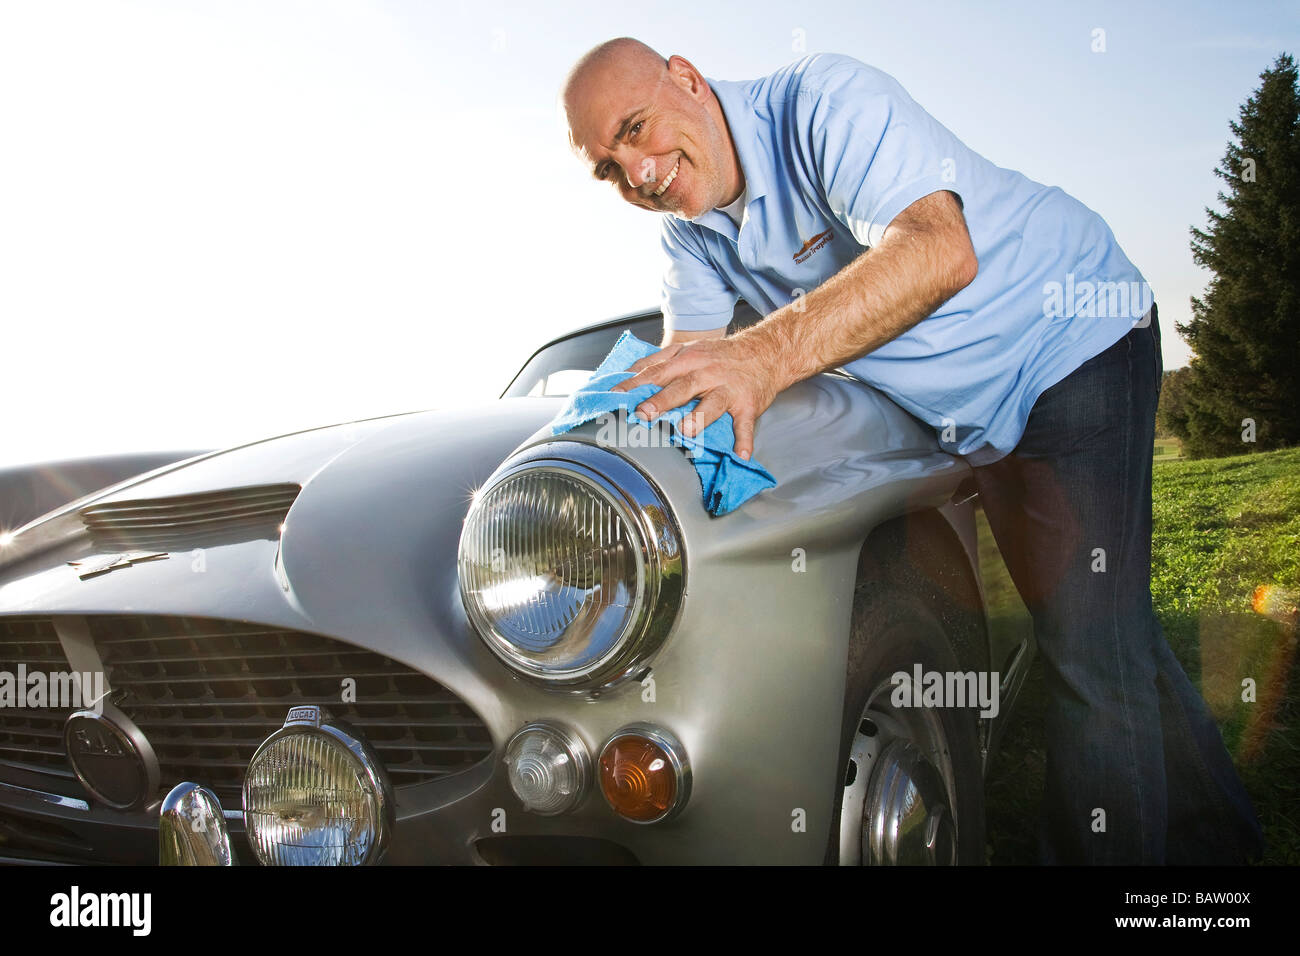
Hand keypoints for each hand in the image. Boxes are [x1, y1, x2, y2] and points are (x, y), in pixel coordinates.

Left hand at [610, 335, 783, 459]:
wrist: (764, 352)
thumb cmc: (719, 356)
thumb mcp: (688, 350)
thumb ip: (658, 362)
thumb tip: (628, 374)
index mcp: (688, 360)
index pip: (656, 372)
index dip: (635, 383)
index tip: (615, 395)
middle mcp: (707, 373)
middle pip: (682, 386)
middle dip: (662, 400)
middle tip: (643, 413)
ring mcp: (728, 389)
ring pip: (713, 403)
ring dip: (699, 417)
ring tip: (686, 430)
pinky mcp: (748, 404)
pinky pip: (745, 423)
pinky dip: (744, 439)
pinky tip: (741, 454)